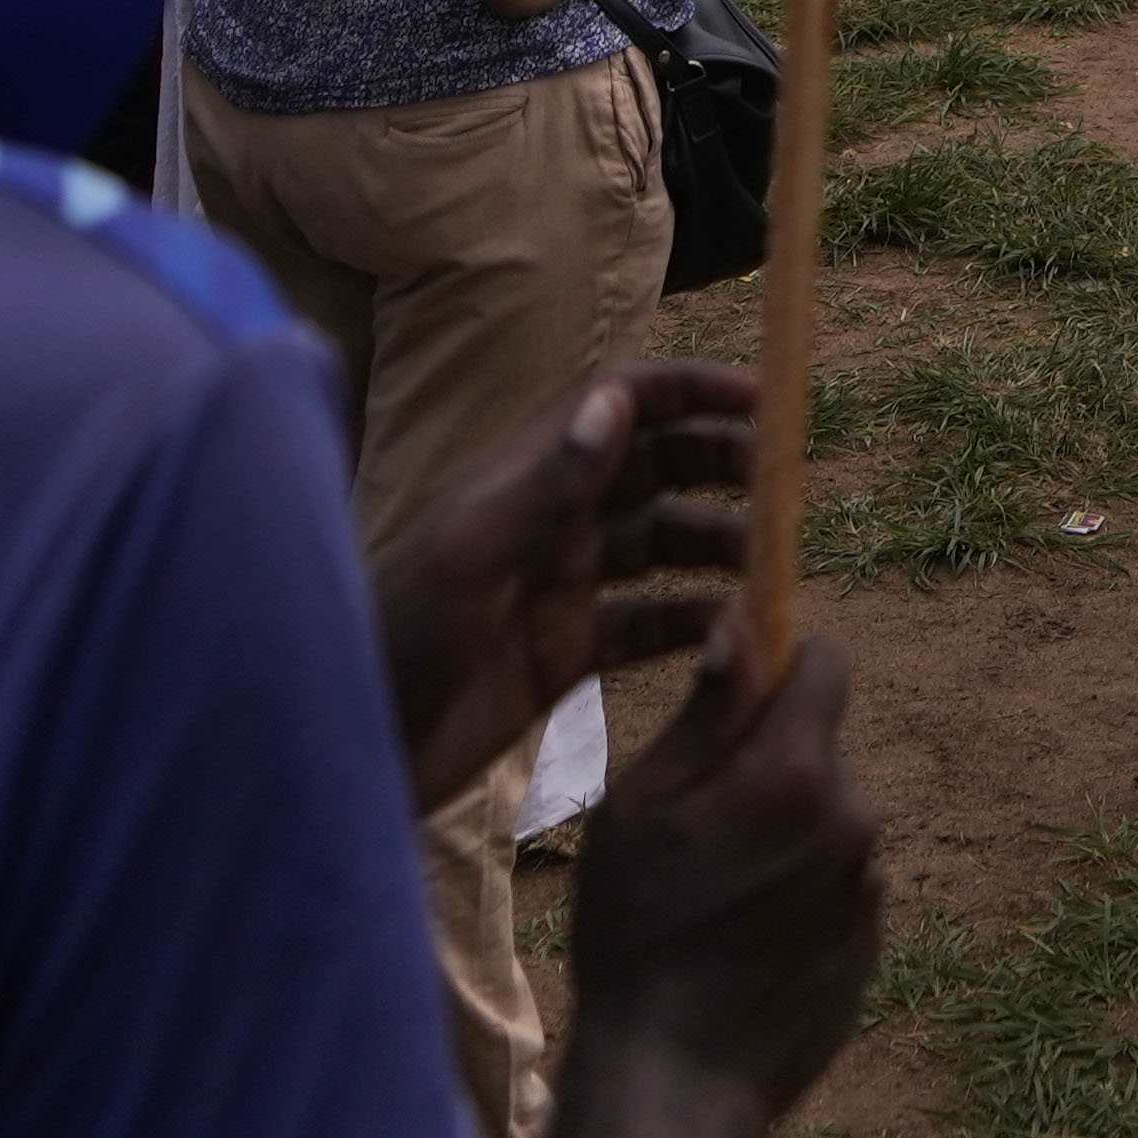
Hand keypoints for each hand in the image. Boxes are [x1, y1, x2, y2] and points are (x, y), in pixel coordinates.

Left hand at [376, 357, 766, 802]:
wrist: (355, 747)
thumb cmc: (396, 640)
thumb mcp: (470, 558)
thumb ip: (547, 482)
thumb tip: (616, 400)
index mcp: (524, 477)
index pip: (621, 401)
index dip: (691, 390)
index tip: (763, 402)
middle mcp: (549, 521)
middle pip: (654, 468)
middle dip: (721, 466)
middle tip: (783, 490)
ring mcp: (560, 588)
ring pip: (660, 545)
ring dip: (717, 546)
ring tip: (769, 569)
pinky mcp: (565, 655)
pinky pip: (648, 626)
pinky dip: (695, 624)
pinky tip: (735, 636)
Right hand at [554, 630, 880, 1137]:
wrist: (677, 1082)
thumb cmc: (637, 935)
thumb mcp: (640, 808)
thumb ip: (703, 714)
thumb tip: (741, 627)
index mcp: (798, 771)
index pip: (828, 662)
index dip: (782, 665)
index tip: (738, 696)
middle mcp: (856, 818)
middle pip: (822, 747)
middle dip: (773, 760)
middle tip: (702, 822)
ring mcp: (871, 886)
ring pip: (829, 819)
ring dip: (787, 831)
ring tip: (716, 893)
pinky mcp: (873, 942)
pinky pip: (838, 884)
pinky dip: (801, 891)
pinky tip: (744, 939)